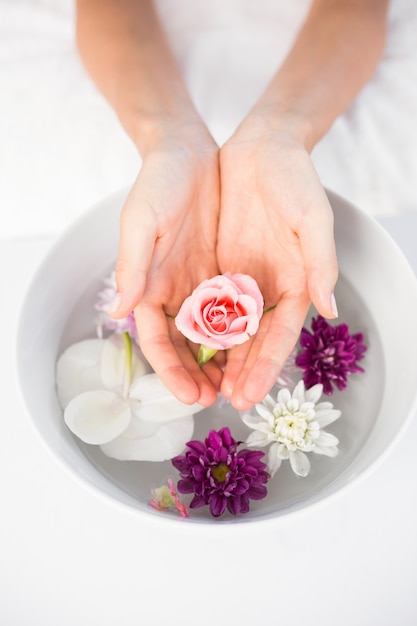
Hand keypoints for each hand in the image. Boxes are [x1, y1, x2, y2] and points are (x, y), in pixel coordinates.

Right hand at [111, 123, 221, 406]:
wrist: (188, 153)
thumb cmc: (157, 184)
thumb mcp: (141, 221)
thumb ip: (132, 267)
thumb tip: (118, 314)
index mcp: (149, 287)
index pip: (157, 340)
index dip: (170, 371)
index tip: (188, 395)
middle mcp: (174, 292)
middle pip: (185, 346)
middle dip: (198, 376)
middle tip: (219, 400)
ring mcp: (200, 284)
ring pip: (211, 335)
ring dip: (222, 362)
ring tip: (238, 385)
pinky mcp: (224, 271)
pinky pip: (235, 310)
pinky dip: (242, 332)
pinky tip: (255, 349)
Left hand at [217, 117, 337, 409]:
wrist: (262, 148)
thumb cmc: (295, 180)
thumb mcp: (313, 218)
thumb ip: (321, 263)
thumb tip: (330, 309)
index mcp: (297, 282)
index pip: (281, 335)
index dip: (266, 366)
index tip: (250, 394)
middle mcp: (269, 287)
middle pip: (253, 341)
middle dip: (240, 372)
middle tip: (223, 402)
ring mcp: (244, 278)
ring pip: (229, 329)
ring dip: (219, 359)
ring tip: (205, 387)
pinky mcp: (221, 265)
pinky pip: (209, 303)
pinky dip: (201, 327)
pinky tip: (189, 348)